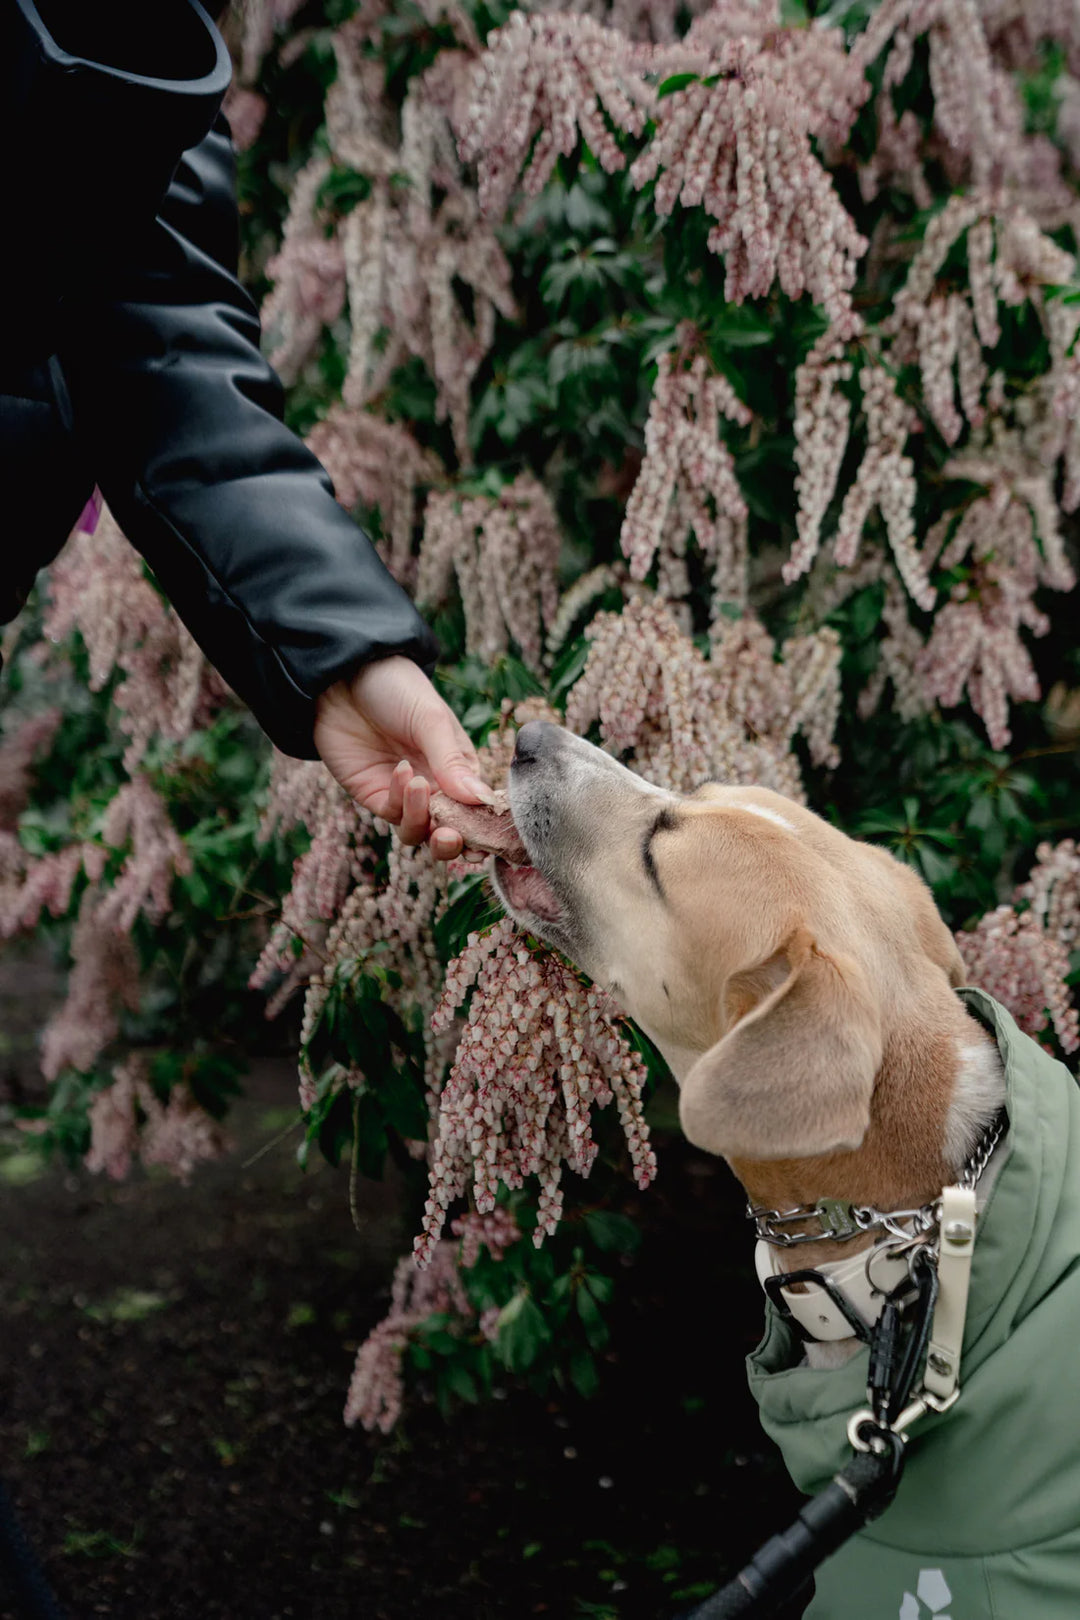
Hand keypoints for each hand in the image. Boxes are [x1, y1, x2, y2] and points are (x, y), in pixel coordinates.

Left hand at [313, 656, 492, 860]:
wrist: (343, 677)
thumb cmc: (397, 689)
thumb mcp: (431, 720)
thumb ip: (452, 762)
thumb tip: (481, 800)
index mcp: (460, 767)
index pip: (477, 809)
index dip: (482, 828)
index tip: (482, 837)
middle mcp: (435, 785)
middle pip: (449, 831)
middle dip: (452, 842)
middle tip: (449, 837)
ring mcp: (403, 794)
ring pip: (419, 831)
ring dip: (421, 821)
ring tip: (418, 788)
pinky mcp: (375, 795)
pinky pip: (392, 815)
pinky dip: (400, 801)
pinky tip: (401, 771)